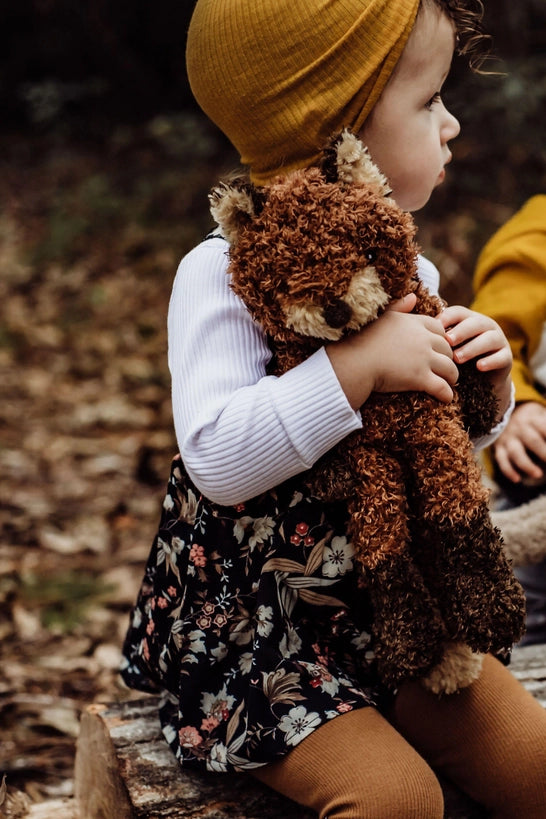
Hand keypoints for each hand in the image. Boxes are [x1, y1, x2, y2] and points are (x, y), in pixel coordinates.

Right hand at [326, 294, 458, 408]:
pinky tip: (447, 398)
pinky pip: (441, 387)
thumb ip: (399, 306)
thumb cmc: (360, 340)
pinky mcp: (420, 378)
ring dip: (452, 376)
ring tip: (450, 383)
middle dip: (449, 358)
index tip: (439, 348)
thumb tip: (413, 296)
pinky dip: (447, 394)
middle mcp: (422, 339)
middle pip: (447, 348)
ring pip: (449, 368)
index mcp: (413, 323)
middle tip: (447, 367)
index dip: (442, 339)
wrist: (353, 361)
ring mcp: (423, 359)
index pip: (439, 329)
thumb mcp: (382, 317)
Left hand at [439, 305, 512, 418]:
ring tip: (458, 358)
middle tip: (447, 341)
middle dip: (461, 331)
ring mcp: (498, 341)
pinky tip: (479, 366)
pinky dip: (490, 361)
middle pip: (475, 323)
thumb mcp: (444, 346)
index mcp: (468, 319)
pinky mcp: (506, 358)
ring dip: (473, 347)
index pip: (459, 312)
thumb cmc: (455, 358)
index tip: (434, 327)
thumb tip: (409, 323)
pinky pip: (501, 357)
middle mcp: (485, 326)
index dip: (448, 318)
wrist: (480, 381)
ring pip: (489, 339)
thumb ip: (432, 335)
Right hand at [494, 401, 545, 482]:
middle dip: (544, 453)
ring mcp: (509, 439)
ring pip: (516, 452)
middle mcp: (520, 428)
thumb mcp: (543, 418)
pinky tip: (517, 480)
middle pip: (533, 440)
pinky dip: (508, 470)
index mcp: (534, 419)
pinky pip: (501, 460)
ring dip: (526, 464)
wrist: (503, 415)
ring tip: (538, 475)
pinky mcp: (499, 448)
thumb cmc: (533, 421)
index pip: (545, 428)